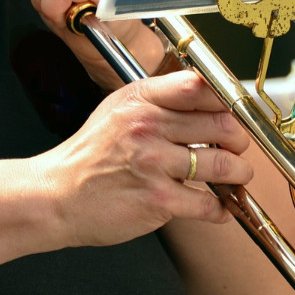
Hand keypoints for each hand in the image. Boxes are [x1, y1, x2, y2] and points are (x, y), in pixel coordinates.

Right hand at [33, 71, 252, 247]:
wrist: (54, 196)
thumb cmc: (90, 155)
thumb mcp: (119, 110)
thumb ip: (160, 100)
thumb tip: (207, 95)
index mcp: (141, 100)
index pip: (200, 86)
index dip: (228, 100)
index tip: (236, 112)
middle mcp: (147, 127)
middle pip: (222, 125)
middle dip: (239, 140)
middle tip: (238, 147)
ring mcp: (153, 164)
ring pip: (223, 164)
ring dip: (239, 173)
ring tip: (236, 175)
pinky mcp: (158, 200)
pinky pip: (208, 203)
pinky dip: (221, 208)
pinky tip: (219, 207)